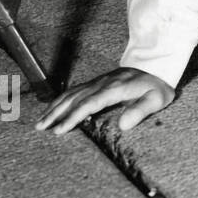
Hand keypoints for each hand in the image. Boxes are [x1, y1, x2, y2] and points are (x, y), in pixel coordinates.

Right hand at [34, 67, 174, 134]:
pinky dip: (61, 100)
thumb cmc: (157, 86)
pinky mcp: (96, 82)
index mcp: (116, 88)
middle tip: (41, 128)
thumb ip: (140, 111)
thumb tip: (122, 125)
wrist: (156, 67)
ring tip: (40, 122)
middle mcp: (103, 83)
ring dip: (54, 107)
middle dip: (56, 113)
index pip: (89, 103)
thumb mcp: (156, 99)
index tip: (60, 129)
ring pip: (71, 94)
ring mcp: (98, 81)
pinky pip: (75, 91)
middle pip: (74, 98)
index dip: (73, 117)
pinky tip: (52, 109)